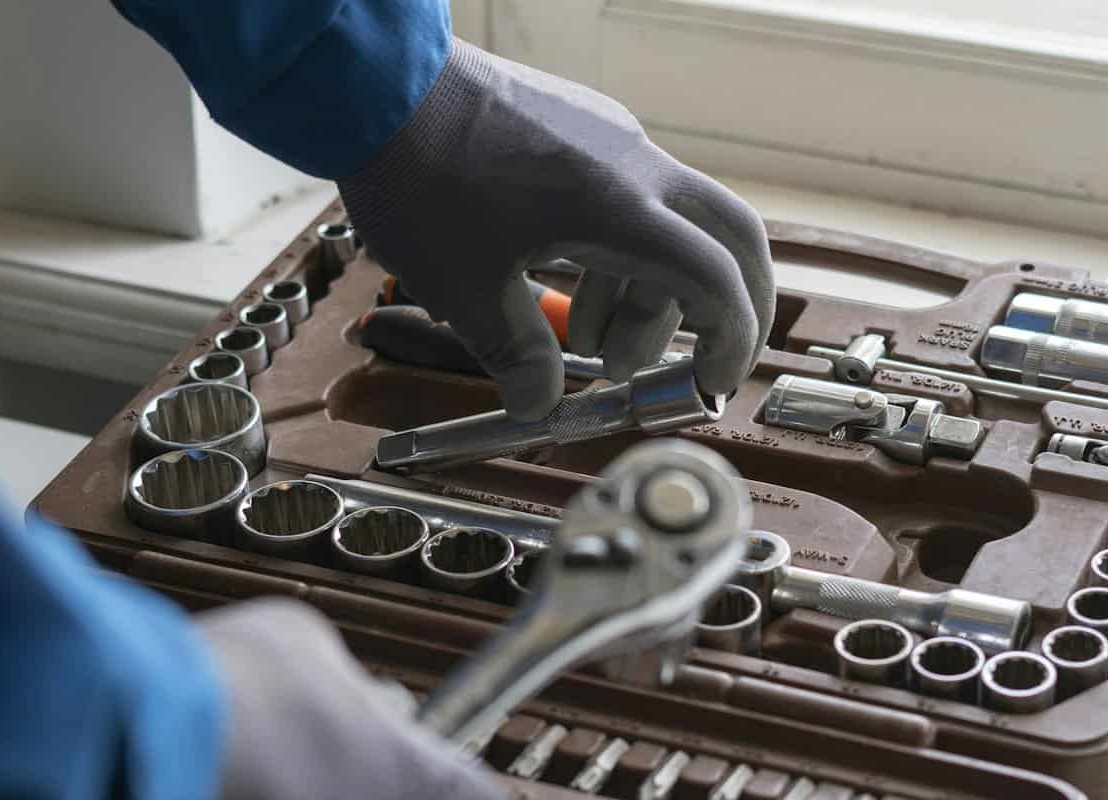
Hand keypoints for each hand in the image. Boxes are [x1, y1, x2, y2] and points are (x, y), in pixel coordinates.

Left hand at [340, 40, 775, 419]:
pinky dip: (618, 259)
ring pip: (671, 228)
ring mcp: (612, 142)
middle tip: (688, 368)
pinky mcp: (584, 132)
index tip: (711, 385)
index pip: (716, 279)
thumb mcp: (464, 289)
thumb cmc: (420, 177)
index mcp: (619, 209)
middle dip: (722, 311)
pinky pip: (630, 202)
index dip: (730, 341)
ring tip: (588, 350)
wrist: (377, 85)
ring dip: (646, 298)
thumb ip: (515, 355)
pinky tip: (562, 292)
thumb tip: (540, 406)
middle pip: (728, 240)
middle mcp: (634, 167)